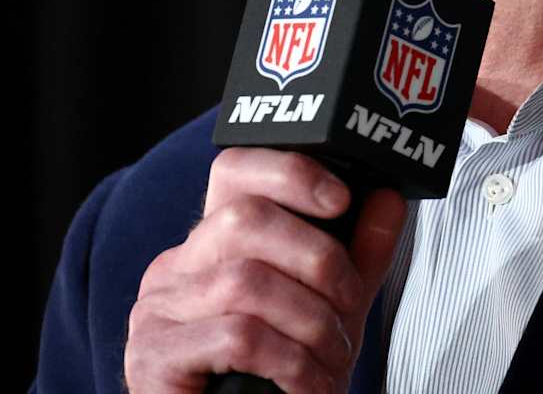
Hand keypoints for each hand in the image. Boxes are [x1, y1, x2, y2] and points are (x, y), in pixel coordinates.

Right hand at [125, 149, 406, 393]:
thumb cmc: (275, 377)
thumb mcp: (328, 307)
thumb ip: (356, 255)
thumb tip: (388, 197)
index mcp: (211, 244)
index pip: (234, 170)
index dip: (291, 172)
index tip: (342, 200)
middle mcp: (174, 267)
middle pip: (244, 219)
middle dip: (317, 258)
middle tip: (349, 302)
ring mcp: (157, 311)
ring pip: (245, 282)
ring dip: (310, 320)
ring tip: (333, 356)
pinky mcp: (154, 357)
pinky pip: (236, 337)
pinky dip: (289, 361)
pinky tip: (306, 384)